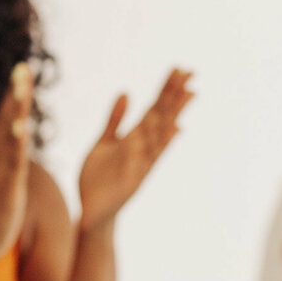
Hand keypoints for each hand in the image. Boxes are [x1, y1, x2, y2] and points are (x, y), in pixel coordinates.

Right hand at [0, 62, 32, 259]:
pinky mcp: (7, 189)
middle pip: (6, 119)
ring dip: (16, 110)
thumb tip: (12, 138)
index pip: (6, 117)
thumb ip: (7, 156)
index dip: (15, 93)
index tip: (23, 68)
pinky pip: (13, 164)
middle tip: (23, 66)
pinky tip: (22, 127)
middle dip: (16, 92)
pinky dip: (17, 145)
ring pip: (9, 135)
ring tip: (23, 87)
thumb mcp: (2, 176)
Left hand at [77, 68, 192, 233]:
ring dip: (174, 113)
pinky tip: (174, 129)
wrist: (91, 211)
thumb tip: (126, 91)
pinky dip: (162, 143)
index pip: (154, 109)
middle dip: (174, 95)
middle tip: (190, 72)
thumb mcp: (104, 143)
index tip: (179, 69)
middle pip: (161, 117)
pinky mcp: (135, 178)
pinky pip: (150, 158)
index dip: (166, 89)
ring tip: (188, 93)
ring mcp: (142, 163)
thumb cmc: (98, 179)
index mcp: (135, 139)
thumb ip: (115, 119)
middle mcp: (143, 149)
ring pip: (160, 133)